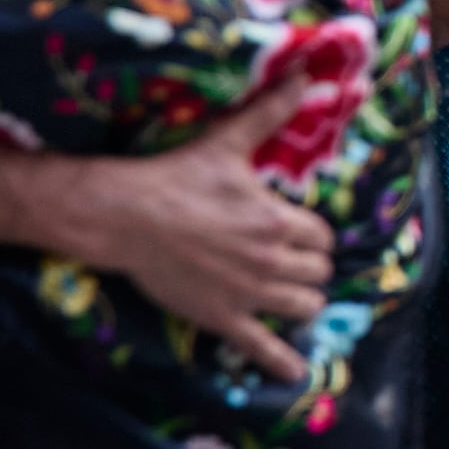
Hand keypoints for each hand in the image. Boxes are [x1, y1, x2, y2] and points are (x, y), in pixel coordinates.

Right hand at [71, 75, 334, 380]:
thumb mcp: (228, 143)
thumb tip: (303, 75)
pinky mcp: (222, 318)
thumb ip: (270, 113)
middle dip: (309, 268)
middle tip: (290, 263)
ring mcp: (249, 294)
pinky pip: (262, 348)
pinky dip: (282, 362)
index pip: (323, 238)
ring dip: (301, 302)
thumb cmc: (178, 177)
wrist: (125, 216)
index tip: (297, 234)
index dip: (312, 237)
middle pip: (319, 273)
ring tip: (290, 297)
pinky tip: (296, 373)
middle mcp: (271, 261)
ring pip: (304, 307)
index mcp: (278, 220)